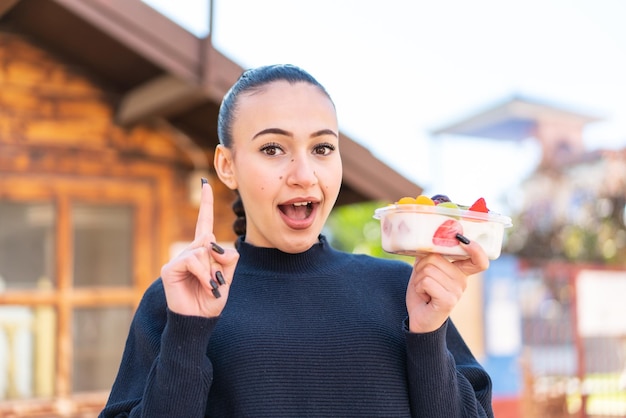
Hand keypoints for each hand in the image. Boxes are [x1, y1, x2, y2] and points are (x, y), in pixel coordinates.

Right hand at [160, 179, 238, 316]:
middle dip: (219, 264)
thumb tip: (216, 246)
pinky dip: (204, 274)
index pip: (204, 223)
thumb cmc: (212, 300)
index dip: (205, 204)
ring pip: (203, 252)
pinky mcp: (171, 269)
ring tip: (210, 288)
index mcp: (203, 252)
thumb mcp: (227, 278)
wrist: (199, 320)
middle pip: (210, 243)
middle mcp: (189, 252)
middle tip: (217, 284)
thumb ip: (228, 259)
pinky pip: (193, 261)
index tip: (205, 183)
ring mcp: (178, 259)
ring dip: (212, 272)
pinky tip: (204, 286)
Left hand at [405, 240, 488, 332]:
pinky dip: (418, 287)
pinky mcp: (449, 300)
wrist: (418, 318)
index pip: (479, 260)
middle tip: (424, 282)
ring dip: (419, 279)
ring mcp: (457, 291)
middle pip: (435, 257)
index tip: (463, 240)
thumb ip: (429, 256)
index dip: (476, 248)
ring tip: (424, 290)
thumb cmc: (423, 293)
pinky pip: (426, 281)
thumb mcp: (425, 270)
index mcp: (460, 272)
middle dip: (421, 267)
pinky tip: (424, 296)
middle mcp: (463, 281)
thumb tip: (428, 241)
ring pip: (428, 269)